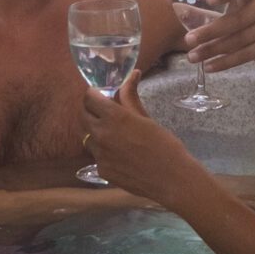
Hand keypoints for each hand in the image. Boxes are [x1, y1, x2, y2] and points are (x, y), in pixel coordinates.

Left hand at [80, 70, 204, 205]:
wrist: (171, 179)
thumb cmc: (164, 145)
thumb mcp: (146, 118)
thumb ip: (130, 97)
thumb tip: (132, 73)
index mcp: (114, 117)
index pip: (89, 98)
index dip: (93, 95)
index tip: (100, 95)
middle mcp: (101, 134)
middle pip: (83, 116)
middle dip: (90, 111)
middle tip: (103, 112)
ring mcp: (99, 154)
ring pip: (87, 137)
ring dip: (94, 131)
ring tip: (112, 134)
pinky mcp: (102, 170)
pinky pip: (96, 156)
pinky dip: (103, 151)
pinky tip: (119, 153)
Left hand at [187, 0, 254, 71]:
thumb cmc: (245, 15)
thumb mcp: (229, 6)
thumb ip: (199, 2)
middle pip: (236, 20)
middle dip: (210, 32)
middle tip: (188, 40)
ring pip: (238, 41)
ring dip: (213, 50)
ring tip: (192, 57)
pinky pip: (245, 56)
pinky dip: (225, 63)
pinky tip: (208, 67)